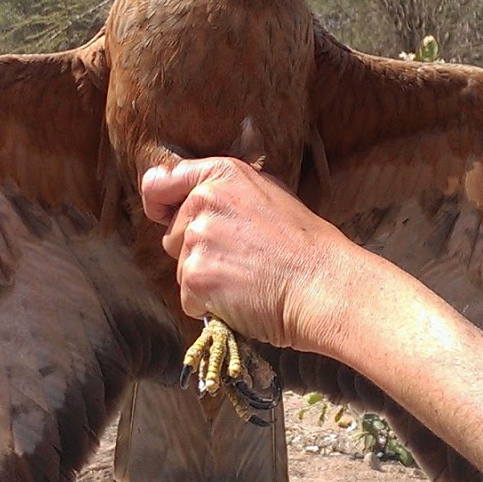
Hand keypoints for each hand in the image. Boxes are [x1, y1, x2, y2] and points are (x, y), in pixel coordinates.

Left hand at [140, 157, 365, 351]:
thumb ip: (230, 189)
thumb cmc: (306, 246)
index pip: (159, 183)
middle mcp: (203, 201)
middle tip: (242, 259)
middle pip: (172, 236)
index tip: (165, 217)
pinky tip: (242, 299)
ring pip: (182, 269)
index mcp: (221, 174)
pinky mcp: (196, 277)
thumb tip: (200, 191)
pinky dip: (210, 307)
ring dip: (206, 281)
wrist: (323, 285)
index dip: (159, 204)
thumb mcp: (271, 193)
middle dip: (197, 252)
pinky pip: (189, 299)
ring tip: (248, 279)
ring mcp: (197, 239)